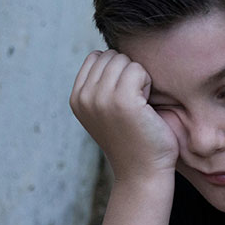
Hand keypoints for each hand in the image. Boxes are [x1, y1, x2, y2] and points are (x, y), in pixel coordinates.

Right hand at [69, 50, 179, 181]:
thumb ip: (101, 83)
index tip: (123, 100)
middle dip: (128, 74)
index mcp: (76, 98)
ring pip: (124, 60)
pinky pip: (139, 70)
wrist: (143, 173)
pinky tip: (146, 107)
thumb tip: (110, 52)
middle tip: (134, 105)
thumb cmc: (133, 139)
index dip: (116, 72)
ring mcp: (101, 98)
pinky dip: (148, 84)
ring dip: (139, 79)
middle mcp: (83, 97)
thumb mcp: (106, 110)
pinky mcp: (122, 100)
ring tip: (139, 106)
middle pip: (111, 56)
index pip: (96, 57)